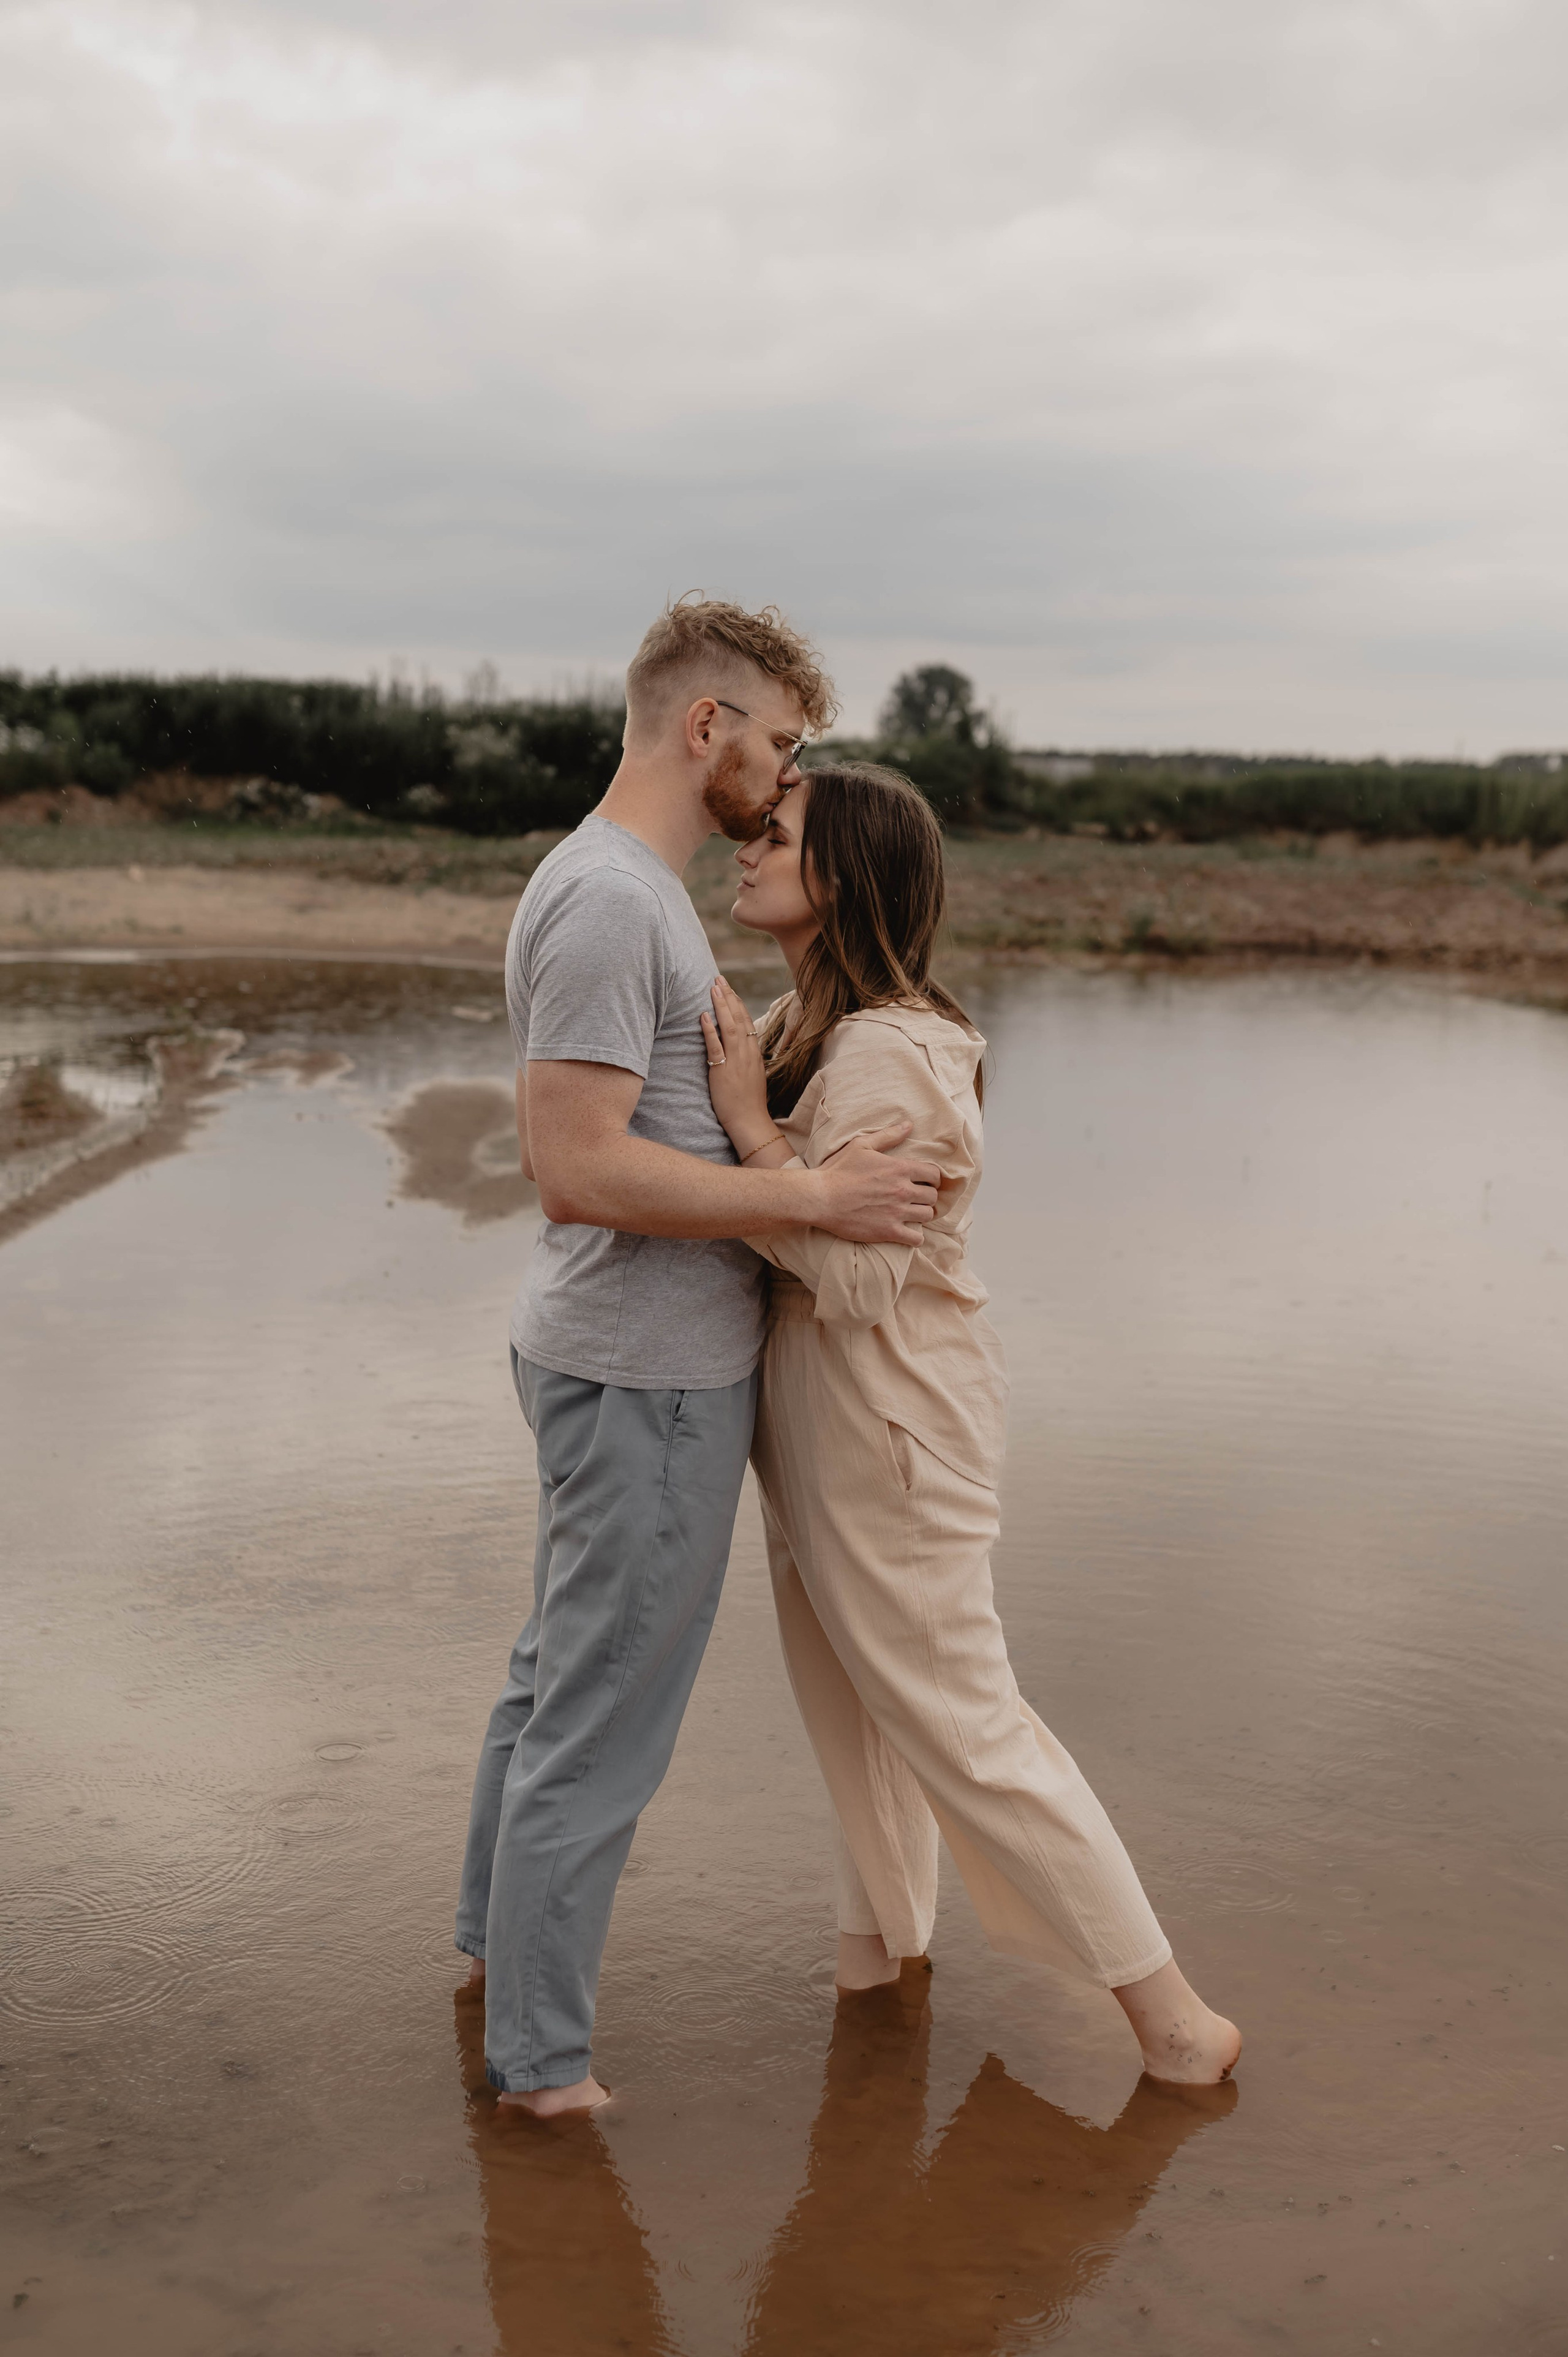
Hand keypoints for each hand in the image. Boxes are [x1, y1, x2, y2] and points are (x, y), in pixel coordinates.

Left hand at [701, 976, 776, 1157]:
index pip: (747, 1021)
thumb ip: (745, 1059)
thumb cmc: (748, 1102)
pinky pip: (716, 1047)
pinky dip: (710, 1030)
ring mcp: (736, 1061)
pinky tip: (703, 1016)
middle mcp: (747, 1053)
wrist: (750, 1121)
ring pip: (730, 1026)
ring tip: (713, 988)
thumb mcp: (751, 1075)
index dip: (737, 1003)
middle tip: (719, 979)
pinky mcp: (723, 1071)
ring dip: (721, 1005)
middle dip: (728, 996)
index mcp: (754, 1053)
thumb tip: (739, 1049)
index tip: (729, 989)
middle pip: (739, 1018)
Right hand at [812, 1124, 940, 1245]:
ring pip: (927, 1215)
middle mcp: (902, 1190)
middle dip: (927, 1196)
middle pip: (932, 1196)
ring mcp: (896, 1212)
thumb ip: (888, 1136)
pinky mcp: (888, 1231)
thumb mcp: (861, 1145)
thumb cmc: (838, 1170)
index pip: (934, 1174)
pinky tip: (908, 1232)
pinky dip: (916, 1237)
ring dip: (922, 1214)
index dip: (932, 1178)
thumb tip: (908, 1125)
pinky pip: (916, 1238)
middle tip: (917, 1198)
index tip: (925, 1181)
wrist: (820, 1198)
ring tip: (912, 1213)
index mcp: (899, 1168)